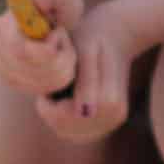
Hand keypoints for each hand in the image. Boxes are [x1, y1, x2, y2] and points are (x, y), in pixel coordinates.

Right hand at [0, 0, 82, 99]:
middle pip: (29, 70)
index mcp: (4, 19)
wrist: (46, 6)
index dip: (46, 49)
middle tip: (65, 39)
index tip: (59, 31)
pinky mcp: (10, 77)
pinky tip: (59, 60)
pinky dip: (55, 78)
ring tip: (63, 47)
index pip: (21, 50)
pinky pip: (38, 88)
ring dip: (60, 68)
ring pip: (36, 83)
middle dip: (57, 59)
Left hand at [33, 0, 143, 142]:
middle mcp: (113, 117)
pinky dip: (63, 115)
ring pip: (66, 130)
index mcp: (108, 101)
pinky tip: (70, 94)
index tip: (53, 76)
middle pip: (62, 127)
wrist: (116, 34)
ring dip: (56, 111)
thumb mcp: (86, 52)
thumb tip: (86, 112)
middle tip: (58, 79)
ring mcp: (111, 122)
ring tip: (66, 85)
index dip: (47, 99)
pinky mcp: (106, 123)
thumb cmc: (94, 37)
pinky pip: (72, 129)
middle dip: (50, 107)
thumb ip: (85, 81)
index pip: (60, 117)